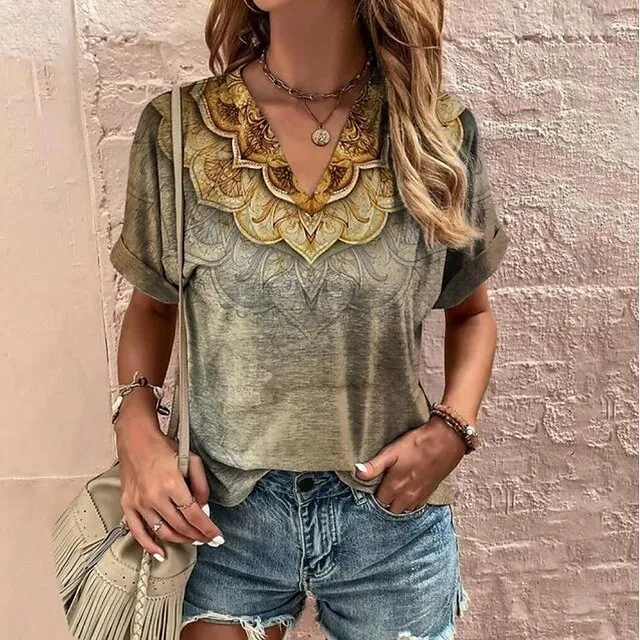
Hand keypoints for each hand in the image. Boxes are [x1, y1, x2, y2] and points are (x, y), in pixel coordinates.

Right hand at [115, 416, 223, 560]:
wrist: (136, 440)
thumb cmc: (164, 448)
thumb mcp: (191, 460)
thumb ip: (201, 484)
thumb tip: (204, 508)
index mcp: (172, 483)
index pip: (194, 514)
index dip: (207, 528)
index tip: (217, 537)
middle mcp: (154, 496)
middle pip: (180, 526)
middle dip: (197, 535)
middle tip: (207, 539)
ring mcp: (139, 503)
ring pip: (163, 531)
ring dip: (180, 539)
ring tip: (192, 540)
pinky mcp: (127, 505)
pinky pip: (138, 532)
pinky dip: (149, 546)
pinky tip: (160, 553)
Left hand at [354, 416, 466, 513]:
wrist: (445, 441)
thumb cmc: (417, 444)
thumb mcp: (391, 452)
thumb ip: (374, 466)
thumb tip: (357, 472)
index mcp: (395, 487)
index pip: (379, 501)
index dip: (375, 493)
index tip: (375, 483)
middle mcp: (407, 496)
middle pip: (391, 508)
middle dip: (386, 501)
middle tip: (384, 486)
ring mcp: (419, 496)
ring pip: (404, 509)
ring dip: (398, 503)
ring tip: (396, 489)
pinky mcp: (430, 493)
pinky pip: (416, 506)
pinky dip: (410, 502)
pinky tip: (409, 490)